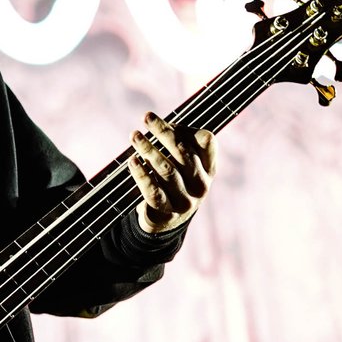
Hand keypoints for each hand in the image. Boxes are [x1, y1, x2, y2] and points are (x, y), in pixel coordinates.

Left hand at [127, 111, 216, 233]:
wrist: (166, 223)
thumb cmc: (173, 184)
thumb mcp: (183, 166)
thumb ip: (178, 146)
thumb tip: (159, 124)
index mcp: (209, 169)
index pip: (206, 141)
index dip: (186, 128)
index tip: (166, 121)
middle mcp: (201, 185)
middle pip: (183, 153)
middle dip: (163, 132)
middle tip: (146, 117)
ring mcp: (185, 201)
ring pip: (167, 170)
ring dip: (149, 149)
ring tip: (134, 136)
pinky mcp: (166, 214)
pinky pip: (153, 191)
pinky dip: (141, 175)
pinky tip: (132, 161)